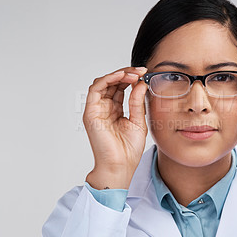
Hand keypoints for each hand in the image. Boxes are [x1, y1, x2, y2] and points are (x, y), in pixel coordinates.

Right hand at [83, 67, 147, 189]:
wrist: (121, 165)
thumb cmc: (129, 149)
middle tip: (140, 71)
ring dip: (119, 74)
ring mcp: (97, 109)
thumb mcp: (138, 121)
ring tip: (133, 74)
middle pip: (112, 83)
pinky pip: (95, 89)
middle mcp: (105, 108)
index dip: (132, 78)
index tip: (145, 73)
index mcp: (116, 110)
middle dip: (127, 74)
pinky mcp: (91, 112)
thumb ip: (137, 102)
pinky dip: (108, 79)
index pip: (121, 87)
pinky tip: (121, 77)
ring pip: (104, 82)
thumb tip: (141, 84)